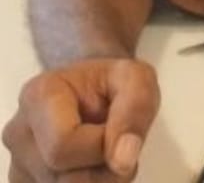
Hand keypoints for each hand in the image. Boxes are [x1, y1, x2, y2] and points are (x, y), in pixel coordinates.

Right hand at [2, 59, 158, 181]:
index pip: (63, 146)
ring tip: (104, 152)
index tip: (119, 131)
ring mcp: (18, 163)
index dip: (102, 147)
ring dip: (98, 181)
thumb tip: (123, 160)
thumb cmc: (113, 82)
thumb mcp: (137, 79)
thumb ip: (135, 110)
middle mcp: (19, 132)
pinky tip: (89, 165)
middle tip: (118, 144)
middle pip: (64, 178)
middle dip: (104, 169)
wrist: (95, 89)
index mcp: (38, 95)